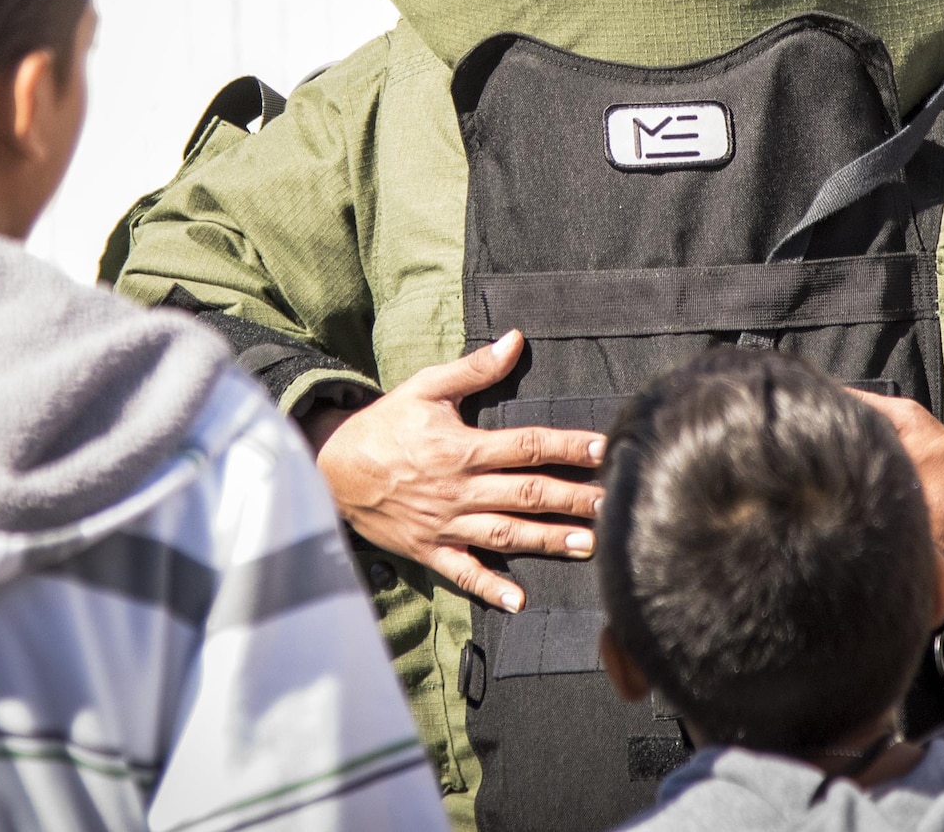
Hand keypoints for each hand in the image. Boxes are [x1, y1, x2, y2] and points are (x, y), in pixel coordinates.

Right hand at [303, 330, 604, 611]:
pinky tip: (519, 602)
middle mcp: (460, 489)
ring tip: (588, 546)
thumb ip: (474, 369)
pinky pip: (463, 573)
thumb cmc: (383, 424)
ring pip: (506, 535)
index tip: (603, 449)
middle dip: (573, 498)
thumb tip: (515, 341)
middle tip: (612, 504)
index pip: (528, 445)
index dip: (568, 446)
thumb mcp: (425, 387)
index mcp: (463, 447)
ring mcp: (446, 523)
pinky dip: (490, 588)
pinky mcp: (429, 549)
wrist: (332, 465)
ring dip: (548, 541)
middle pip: (527, 493)